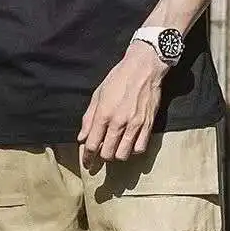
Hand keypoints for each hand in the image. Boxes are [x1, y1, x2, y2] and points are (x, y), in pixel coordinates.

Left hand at [78, 41, 168, 167]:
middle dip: (102, 157)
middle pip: (107, 154)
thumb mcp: (98, 95)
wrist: (144, 67)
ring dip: (117, 154)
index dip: (87, 157)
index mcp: (103, 114)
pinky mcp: (148, 125)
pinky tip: (130, 143)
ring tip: (116, 148)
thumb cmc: (119, 78)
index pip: (92, 145)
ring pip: (123, 154)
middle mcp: (118, 122)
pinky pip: (139, 148)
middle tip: (102, 154)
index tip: (87, 163)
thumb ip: (89, 118)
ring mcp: (134, 125)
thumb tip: (82, 138)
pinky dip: (133, 150)